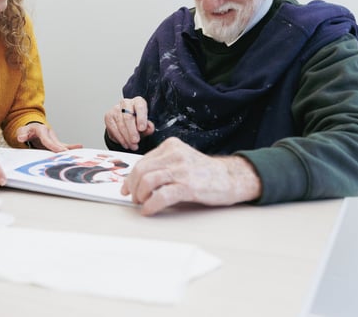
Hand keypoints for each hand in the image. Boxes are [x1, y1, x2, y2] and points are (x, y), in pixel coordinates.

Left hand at [16, 123, 82, 151]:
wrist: (31, 128)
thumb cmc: (27, 131)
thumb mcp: (22, 131)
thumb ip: (21, 134)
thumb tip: (21, 138)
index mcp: (41, 130)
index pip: (47, 139)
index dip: (53, 145)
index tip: (60, 150)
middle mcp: (49, 134)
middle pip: (57, 143)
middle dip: (62, 149)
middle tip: (69, 155)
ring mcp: (53, 138)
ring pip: (62, 144)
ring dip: (69, 149)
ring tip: (79, 151)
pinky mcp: (55, 143)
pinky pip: (63, 146)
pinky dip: (70, 148)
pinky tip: (79, 148)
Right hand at [104, 96, 154, 150]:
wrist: (126, 123)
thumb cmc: (137, 122)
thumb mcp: (145, 125)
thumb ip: (149, 127)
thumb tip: (149, 127)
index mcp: (138, 101)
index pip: (140, 106)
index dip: (141, 118)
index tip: (142, 128)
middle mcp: (126, 103)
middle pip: (128, 117)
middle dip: (132, 131)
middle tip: (136, 141)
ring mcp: (115, 109)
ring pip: (121, 124)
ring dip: (127, 138)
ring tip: (132, 145)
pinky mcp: (108, 116)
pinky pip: (114, 129)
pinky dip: (120, 138)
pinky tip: (125, 143)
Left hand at [121, 137, 261, 215]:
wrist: (230, 178)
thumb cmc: (204, 172)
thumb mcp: (181, 160)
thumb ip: (162, 165)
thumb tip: (137, 181)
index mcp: (171, 146)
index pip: (142, 161)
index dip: (130, 177)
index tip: (127, 188)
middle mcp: (175, 155)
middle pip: (141, 170)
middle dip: (132, 187)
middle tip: (134, 198)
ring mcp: (182, 169)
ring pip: (147, 181)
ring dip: (140, 196)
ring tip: (142, 203)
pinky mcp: (188, 186)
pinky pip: (161, 196)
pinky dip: (150, 205)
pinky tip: (148, 210)